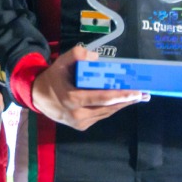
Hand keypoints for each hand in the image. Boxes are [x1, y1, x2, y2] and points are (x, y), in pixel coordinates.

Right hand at [30, 45, 148, 130]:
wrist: (37, 97)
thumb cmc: (52, 77)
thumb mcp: (61, 62)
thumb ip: (77, 55)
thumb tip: (97, 58)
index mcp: (72, 99)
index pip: (101, 98)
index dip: (120, 95)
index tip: (136, 93)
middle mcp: (77, 114)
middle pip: (108, 108)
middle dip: (127, 100)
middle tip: (144, 94)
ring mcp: (79, 123)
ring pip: (106, 113)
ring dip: (121, 105)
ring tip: (136, 97)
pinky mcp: (81, 126)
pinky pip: (100, 116)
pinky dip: (110, 108)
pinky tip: (119, 101)